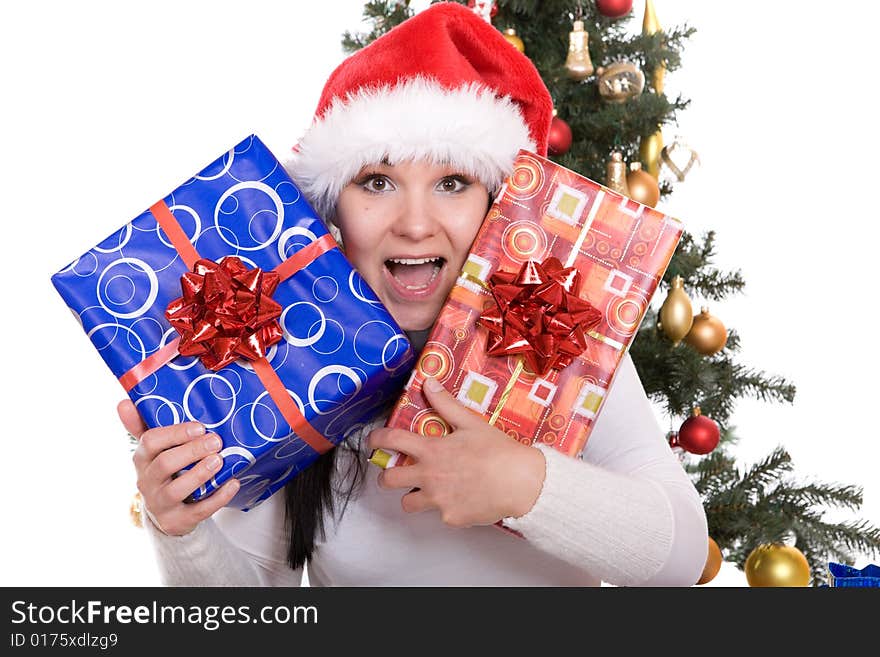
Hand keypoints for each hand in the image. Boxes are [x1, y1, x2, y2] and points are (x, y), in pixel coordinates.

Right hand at [117, 399, 239, 535]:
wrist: (168, 513)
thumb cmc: (165, 472)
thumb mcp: (154, 451)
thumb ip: (143, 426)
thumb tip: (124, 402)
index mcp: (142, 459)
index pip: (150, 442)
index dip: (175, 433)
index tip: (199, 426)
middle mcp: (147, 482)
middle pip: (165, 464)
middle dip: (192, 451)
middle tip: (216, 440)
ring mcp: (161, 503)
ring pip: (177, 489)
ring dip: (200, 473)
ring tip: (219, 460)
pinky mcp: (177, 521)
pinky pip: (198, 511)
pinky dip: (217, 497)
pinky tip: (233, 483)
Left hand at [367, 377, 544, 527]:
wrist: (522, 483)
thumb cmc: (499, 452)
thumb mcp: (471, 423)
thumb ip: (446, 404)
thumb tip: (429, 382)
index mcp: (432, 450)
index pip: (392, 441)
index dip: (377, 439)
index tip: (373, 441)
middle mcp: (429, 476)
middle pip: (388, 480)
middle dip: (386, 476)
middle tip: (394, 472)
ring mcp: (438, 500)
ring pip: (406, 503)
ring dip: (411, 496)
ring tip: (425, 490)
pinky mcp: (450, 518)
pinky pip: (438, 515)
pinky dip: (445, 507)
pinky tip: (460, 499)